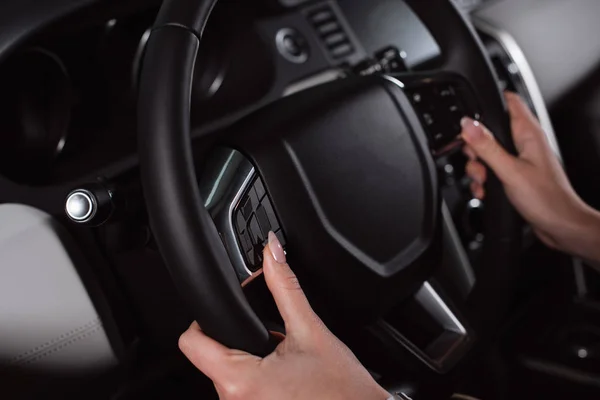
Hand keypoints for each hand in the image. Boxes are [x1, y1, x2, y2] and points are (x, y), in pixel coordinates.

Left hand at [178, 232, 390, 399]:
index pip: (191, 342)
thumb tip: (272, 253)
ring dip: (248, 361)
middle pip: (210, 356)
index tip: (229, 311)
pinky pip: (240, 392)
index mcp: (240, 381)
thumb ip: (284, 287)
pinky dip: (255, 378)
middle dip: (238, 340)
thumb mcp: (310, 330)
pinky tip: (281, 378)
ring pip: (226, 374)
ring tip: (280, 361)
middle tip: (270, 339)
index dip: (206, 318)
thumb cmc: (342, 390)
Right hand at [462, 92, 599, 260]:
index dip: (486, 104)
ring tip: (483, 180)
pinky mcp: (515, 174)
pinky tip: (486, 190)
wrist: (560, 226)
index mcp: (528, 133)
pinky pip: (491, 170)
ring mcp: (520, 159)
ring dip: (478, 167)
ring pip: (487, 153)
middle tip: (478, 160)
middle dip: (475, 146)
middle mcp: (524, 143)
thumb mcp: (509, 170)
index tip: (470, 119)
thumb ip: (486, 146)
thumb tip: (467, 125)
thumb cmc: (546, 199)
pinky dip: (484, 180)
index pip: (507, 101)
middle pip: (489, 130)